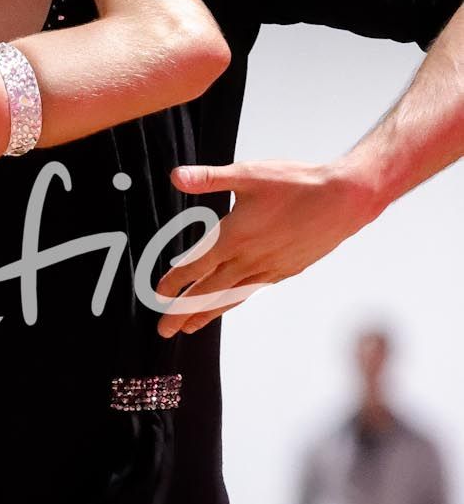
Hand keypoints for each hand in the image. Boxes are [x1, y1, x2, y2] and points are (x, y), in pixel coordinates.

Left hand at [155, 157, 377, 335]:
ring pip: (231, 296)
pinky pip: (253, 290)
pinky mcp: (286, 270)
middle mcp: (249, 258)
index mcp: (234, 236)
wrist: (345, 199)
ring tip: (189, 328)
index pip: (196, 265)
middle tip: (164, 329)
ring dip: (207, 313)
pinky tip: (228, 304)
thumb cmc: (297, 183)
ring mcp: (268, 268)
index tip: (157, 294)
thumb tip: (175, 176)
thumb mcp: (249, 173)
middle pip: (209, 291)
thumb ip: (208, 178)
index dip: (174, 280)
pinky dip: (235, 300)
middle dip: (183, 311)